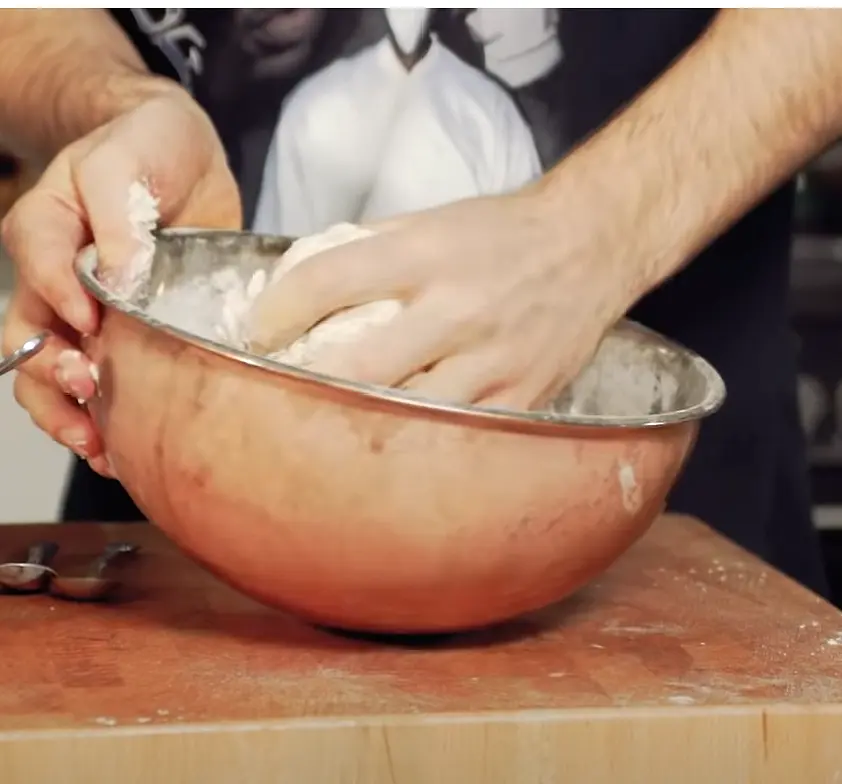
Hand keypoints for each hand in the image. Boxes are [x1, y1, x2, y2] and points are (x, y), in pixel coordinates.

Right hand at [1, 87, 240, 475]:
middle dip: (51, 371)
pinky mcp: (125, 333)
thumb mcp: (126, 163)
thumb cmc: (148, 148)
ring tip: (97, 442)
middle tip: (87, 386)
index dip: (60, 298)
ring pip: (50, 370)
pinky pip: (98, 381)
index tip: (93, 323)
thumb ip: (116, 218)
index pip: (36, 265)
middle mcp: (55, 277)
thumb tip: (117, 281)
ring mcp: (87, 311)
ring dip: (66, 410)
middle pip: (27, 334)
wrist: (185, 161)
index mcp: (45, 227)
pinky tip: (118, 446)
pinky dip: (103, 418)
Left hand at [245, 190, 640, 409]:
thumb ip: (367, 248)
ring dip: (357, 423)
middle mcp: (459, 309)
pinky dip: (416, 441)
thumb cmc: (502, 233)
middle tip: (279, 390)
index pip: (328, 281)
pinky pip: (455, 436)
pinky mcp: (521, 398)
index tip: (259, 331)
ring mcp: (492, 361)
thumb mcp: (430, 221)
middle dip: (306, 384)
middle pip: (360, 365)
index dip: (277, 311)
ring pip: (407, 414)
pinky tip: (393, 440)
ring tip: (327, 424)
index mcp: (428, 254)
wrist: (590, 246)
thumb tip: (303, 277)